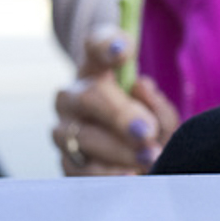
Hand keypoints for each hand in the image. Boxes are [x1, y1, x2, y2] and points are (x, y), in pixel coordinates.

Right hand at [51, 26, 178, 175]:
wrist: (124, 150)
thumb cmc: (143, 118)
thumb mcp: (154, 106)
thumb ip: (154, 101)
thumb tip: (139, 89)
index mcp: (97, 69)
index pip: (96, 45)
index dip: (107, 44)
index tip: (124, 49)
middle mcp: (74, 95)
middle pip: (89, 97)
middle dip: (120, 116)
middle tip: (147, 132)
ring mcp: (64, 129)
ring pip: (82, 137)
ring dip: (118, 150)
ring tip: (149, 158)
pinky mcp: (66, 161)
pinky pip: (79, 170)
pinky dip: (108, 174)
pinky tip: (131, 176)